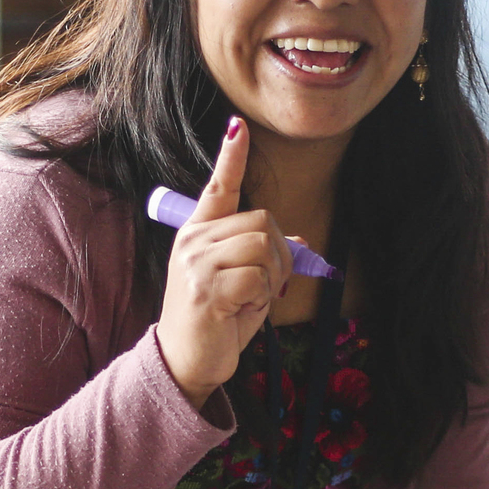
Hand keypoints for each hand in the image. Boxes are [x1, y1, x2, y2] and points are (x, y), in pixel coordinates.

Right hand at [156, 118, 292, 401]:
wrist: (186, 363)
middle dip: (279, 254)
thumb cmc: (216, 322)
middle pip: (262, 221)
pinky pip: (259, 277)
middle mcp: (193, 242)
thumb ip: (264, 257)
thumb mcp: (244, 284)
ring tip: (251, 299)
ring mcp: (197, 264)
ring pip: (263, 246)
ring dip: (272, 278)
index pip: (217, 188)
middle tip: (268, 286)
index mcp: (198, 234)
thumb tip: (301, 241)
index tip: (238, 125)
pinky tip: (241, 311)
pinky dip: (262, 297)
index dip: (230, 157)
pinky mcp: (207, 289)